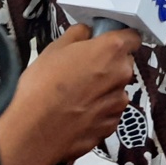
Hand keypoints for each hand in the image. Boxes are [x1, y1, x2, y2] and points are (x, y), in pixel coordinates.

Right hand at [0, 23, 140, 164]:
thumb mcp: (54, 48)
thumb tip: (87, 33)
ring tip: (76, 96)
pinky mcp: (111, 126)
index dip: (120, 39)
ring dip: (103, 90)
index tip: (107, 42)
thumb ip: (78, 35)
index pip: (132, 37)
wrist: (33, 131)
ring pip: (116, 90)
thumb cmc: (42, 86)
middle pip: (123, 64)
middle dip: (108, 65)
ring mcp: (118, 103)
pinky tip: (76, 113)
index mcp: (111, 50)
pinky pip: (109, 112)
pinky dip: (97, 112)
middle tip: (82, 70)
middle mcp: (121, 75)